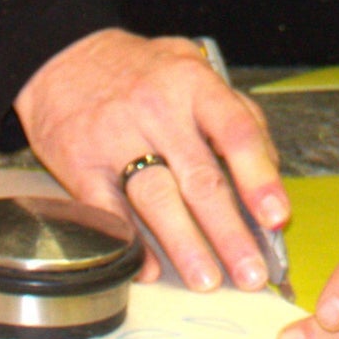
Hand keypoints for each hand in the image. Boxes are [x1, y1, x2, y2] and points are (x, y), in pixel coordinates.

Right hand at [13, 27, 287, 293]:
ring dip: (186, 245)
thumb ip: (235, 112)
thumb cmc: (139, 71)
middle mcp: (156, 110)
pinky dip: (132, 243)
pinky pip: (110, 210)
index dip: (259, 177)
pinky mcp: (82, 164)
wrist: (62, 57)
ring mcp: (116, 137)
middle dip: (229, 232)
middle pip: (199, 178)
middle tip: (251, 273)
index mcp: (192, 84)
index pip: (235, 132)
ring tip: (208, 280)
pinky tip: (149, 268)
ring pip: (157, 198)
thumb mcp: (191, 67)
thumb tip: (268, 167)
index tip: (276, 217)